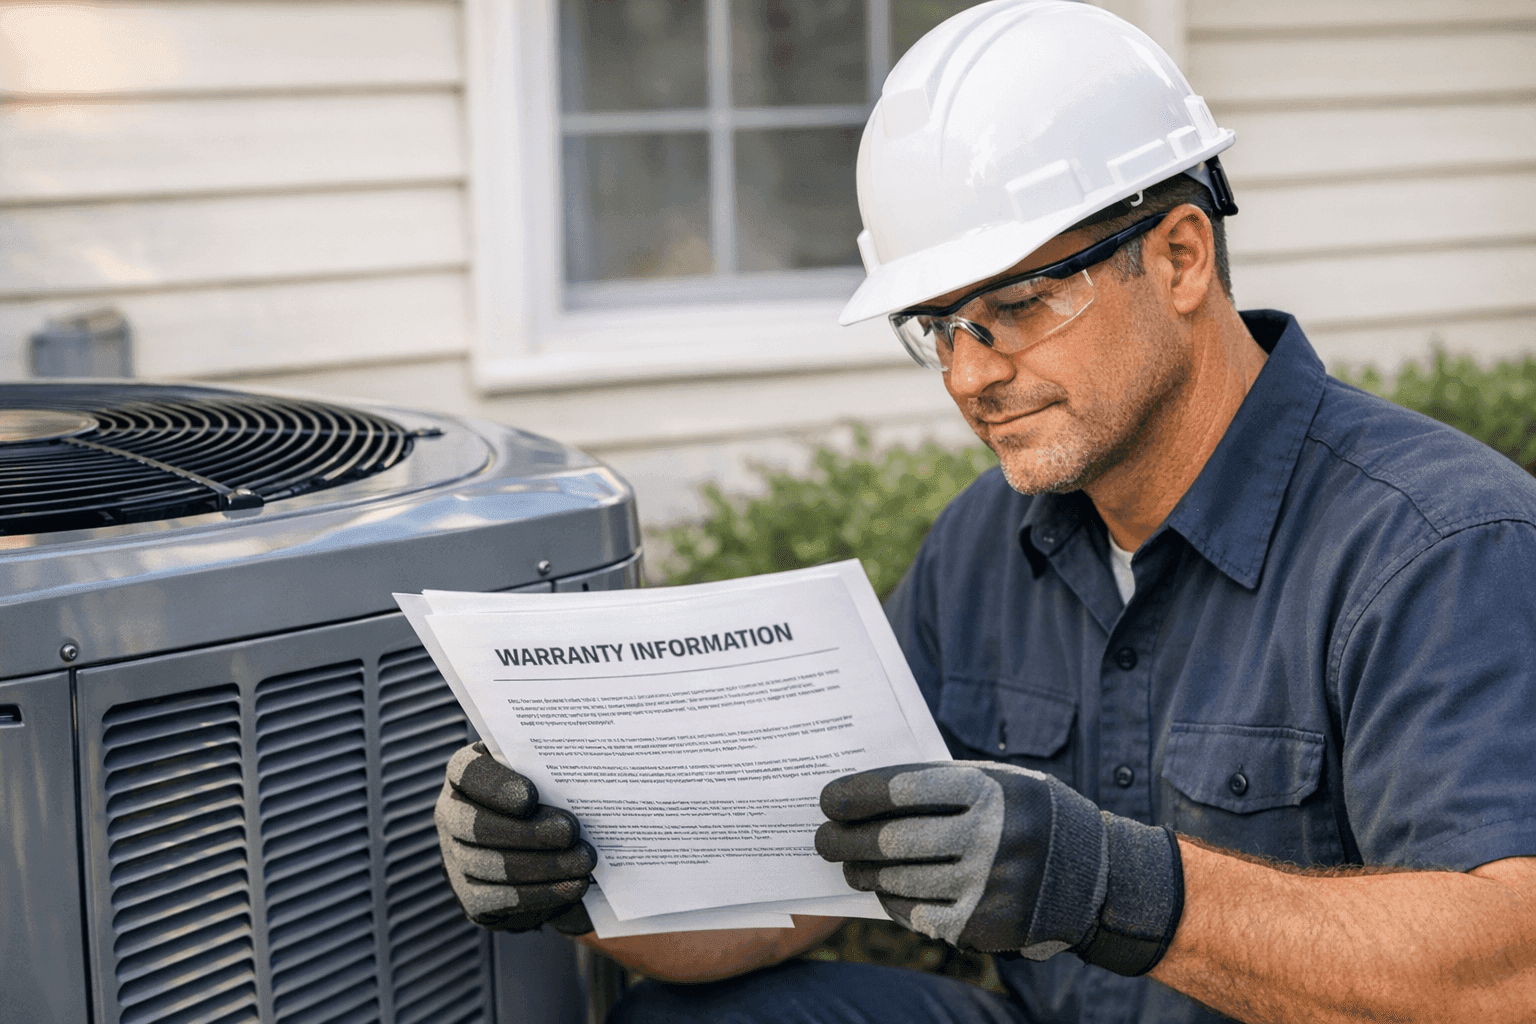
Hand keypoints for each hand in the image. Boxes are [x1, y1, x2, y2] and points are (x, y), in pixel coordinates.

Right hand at [435, 741, 595, 933]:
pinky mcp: (471, 897)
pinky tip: (573, 886)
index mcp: (466, 773)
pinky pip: (500, 899)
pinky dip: (541, 894)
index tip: (531, 797)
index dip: (496, 786)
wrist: (536, 846)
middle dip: (529, 832)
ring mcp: (456, 858)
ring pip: (492, 866)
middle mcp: (452, 814)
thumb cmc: (546, 794)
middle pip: (478, 827)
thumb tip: (587, 764)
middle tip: (571, 832)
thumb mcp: (545, 771)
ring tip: (584, 861)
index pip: (467, 772)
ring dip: (543, 866)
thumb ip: (555, 766)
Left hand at [815, 761, 1183, 975]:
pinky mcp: (987, 924)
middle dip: (846, 839)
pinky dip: (893, 902)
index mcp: (989, 790)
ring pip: (900, 879)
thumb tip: (863, 795)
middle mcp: (991, 835)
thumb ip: (941, 786)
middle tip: (822, 839)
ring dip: (864, 873)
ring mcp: (989, 884)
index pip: (903, 788)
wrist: (1096, 876)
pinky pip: (919, 914)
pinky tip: (884, 890)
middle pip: (893, 839)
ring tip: (850, 865)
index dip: (857, 794)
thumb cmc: (1028, 817)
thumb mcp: (999, 782)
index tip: (827, 800)